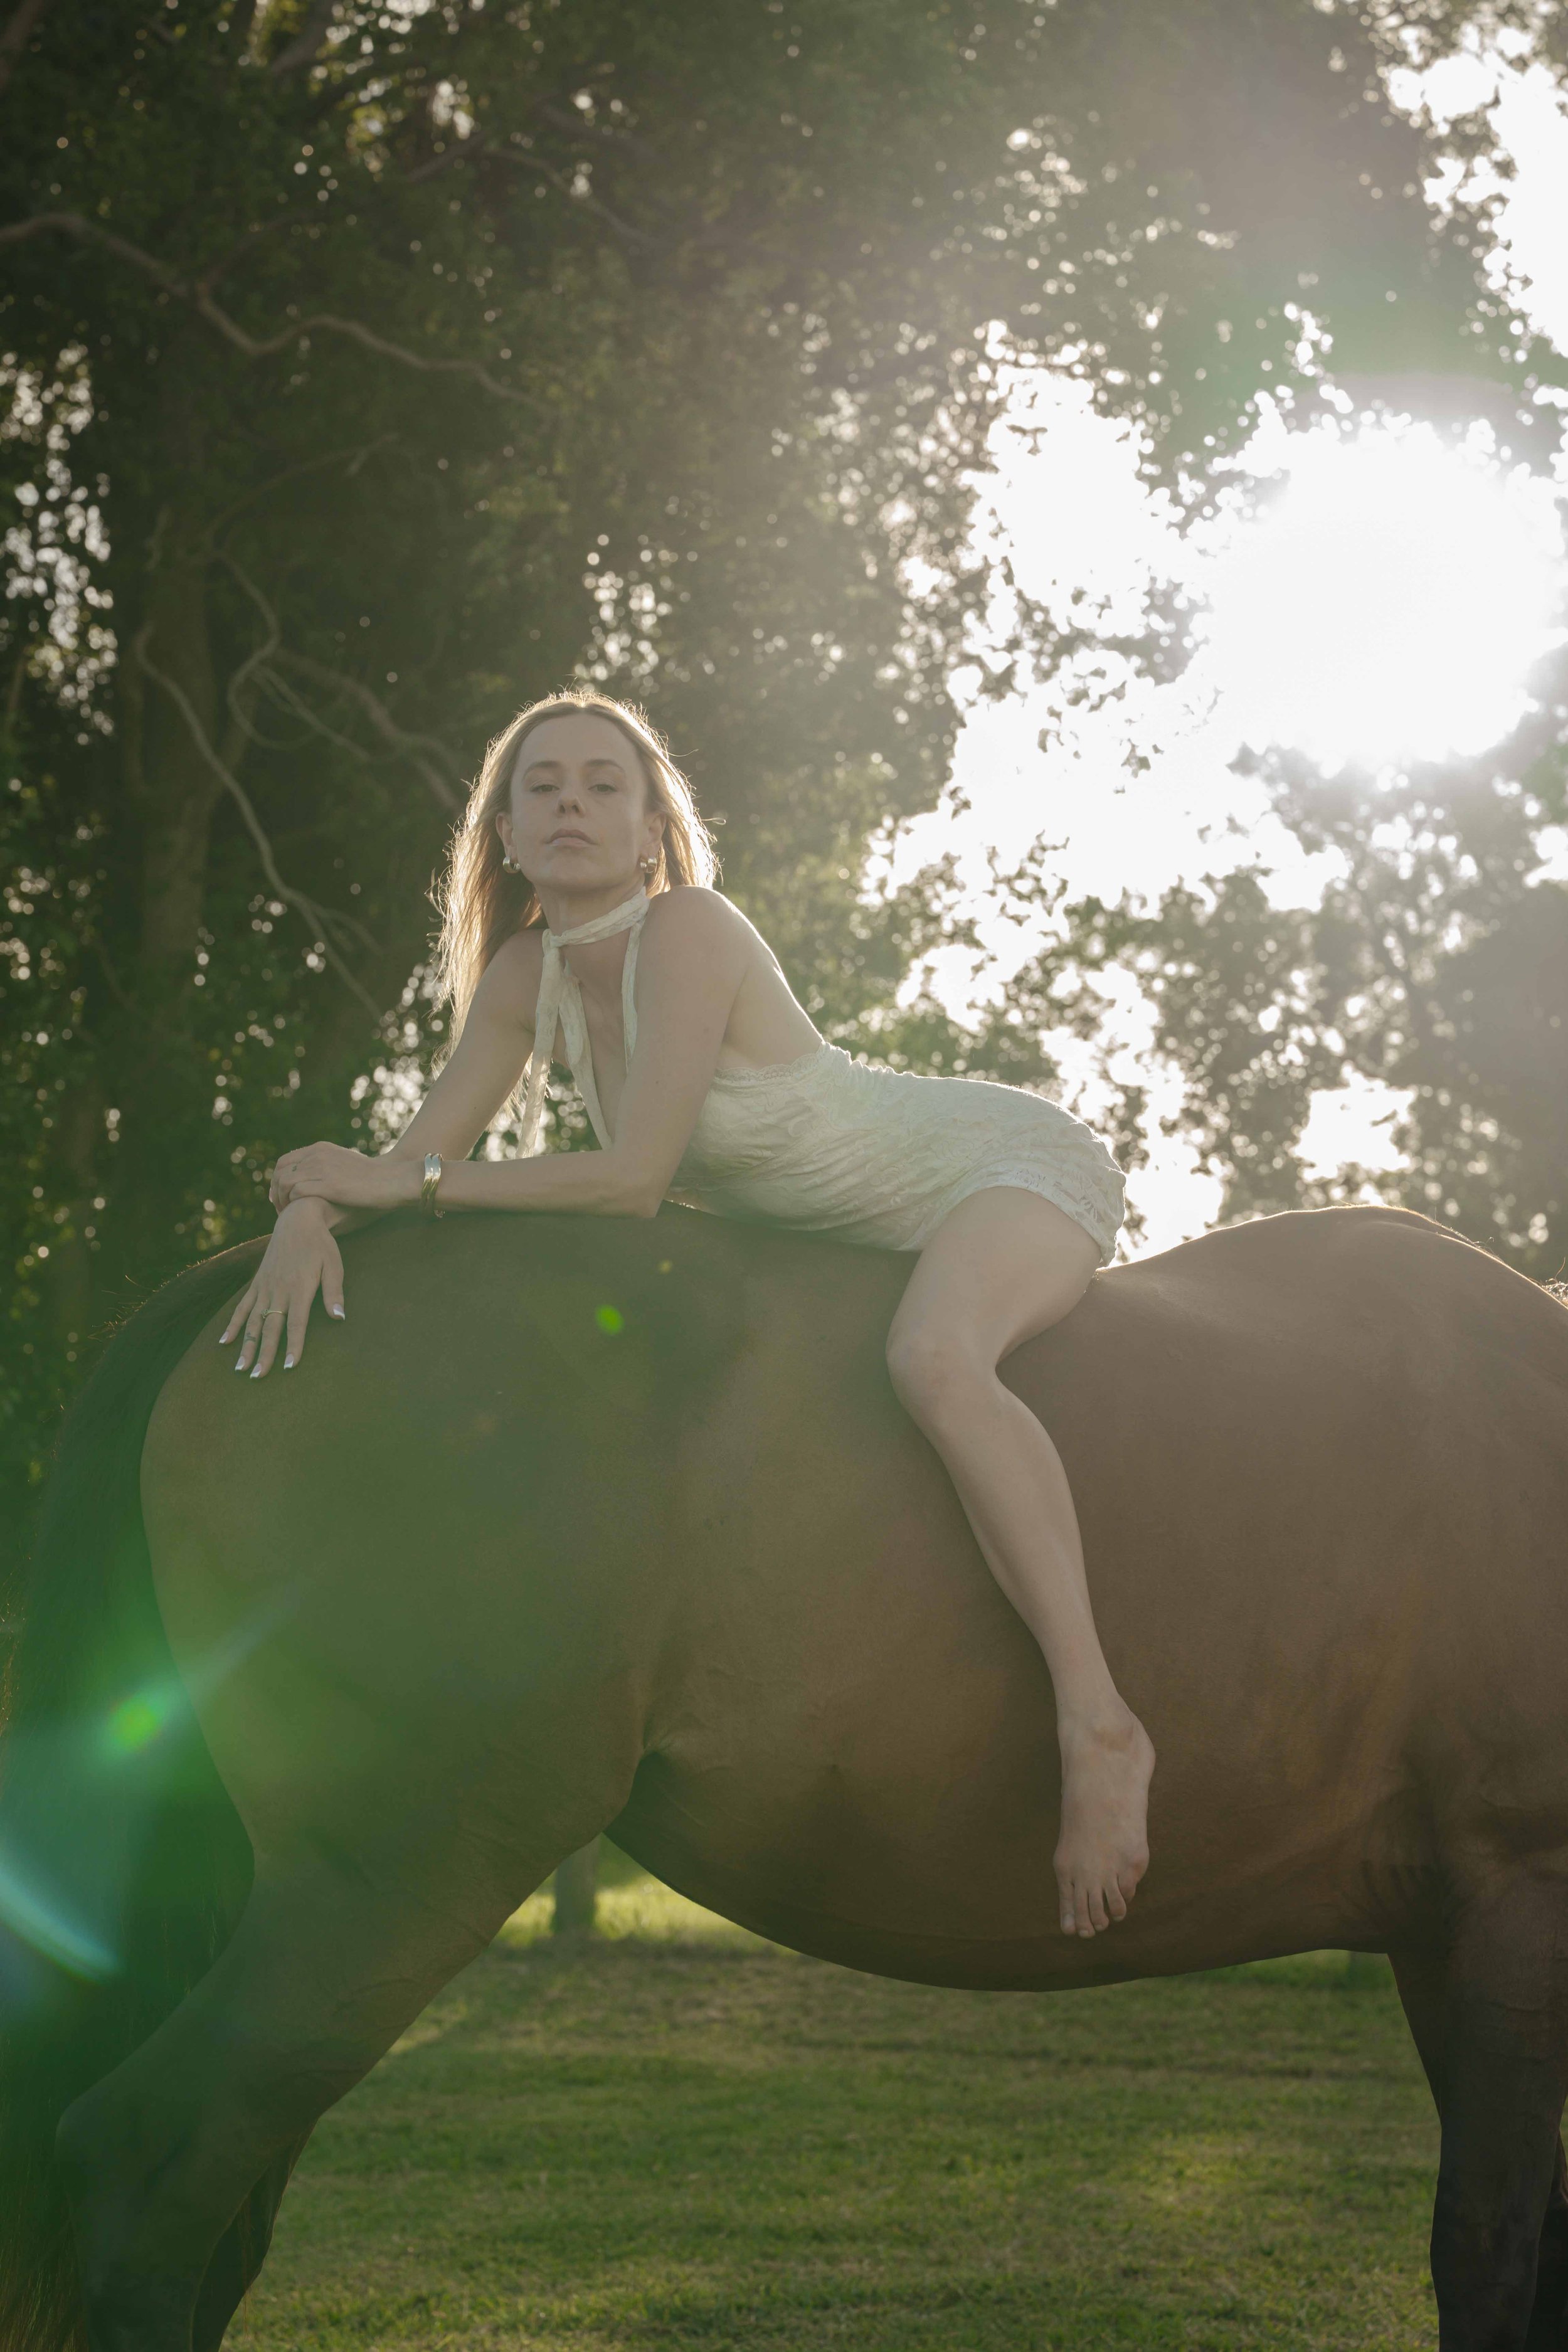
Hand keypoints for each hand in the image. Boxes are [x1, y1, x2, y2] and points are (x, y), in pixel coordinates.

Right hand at [219, 1200, 346, 1378]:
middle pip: (271, 1328)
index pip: (296, 1323)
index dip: (293, 1346)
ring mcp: (264, 1287)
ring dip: (246, 1346)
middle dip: (264, 1354)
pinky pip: (242, 1307)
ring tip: (240, 1369)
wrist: (297, 1220)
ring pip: (252, 1321)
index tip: (289, 1367)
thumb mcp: (334, 1265)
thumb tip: (339, 1318)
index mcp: (299, 1288)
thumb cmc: (321, 1245)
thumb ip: (334, 1292)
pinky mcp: (256, 1283)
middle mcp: (278, 1290)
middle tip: (258, 1377)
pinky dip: (232, 1325)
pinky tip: (224, 1342)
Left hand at [269, 1140, 419, 1214]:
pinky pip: (296, 1192)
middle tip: (279, 1208)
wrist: (393, 1179)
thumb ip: (329, 1167)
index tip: (279, 1196)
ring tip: (285, 1216)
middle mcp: (317, 1155)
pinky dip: (291, 1205)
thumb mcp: (345, 1165)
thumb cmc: (374, 1178)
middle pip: (279, 1171)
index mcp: (320, 1148)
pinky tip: (297, 1216)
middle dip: (274, 1191)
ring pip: (284, 1182)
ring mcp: (321, 1168)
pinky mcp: (327, 1184)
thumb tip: (317, 1182)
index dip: (277, 1179)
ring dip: (280, 1201)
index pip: (284, 1161)